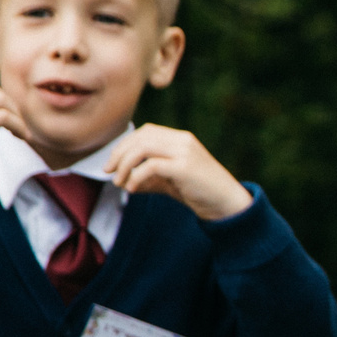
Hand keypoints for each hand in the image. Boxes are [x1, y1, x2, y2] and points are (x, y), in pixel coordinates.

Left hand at [103, 124, 250, 220]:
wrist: (227, 204)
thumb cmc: (201, 193)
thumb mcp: (171, 181)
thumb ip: (149, 177)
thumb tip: (122, 180)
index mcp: (180, 139)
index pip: (145, 132)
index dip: (124, 145)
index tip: (112, 164)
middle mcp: (182, 140)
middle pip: (141, 137)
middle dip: (119, 154)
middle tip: (108, 173)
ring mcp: (185, 152)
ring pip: (143, 148)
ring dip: (124, 165)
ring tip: (118, 182)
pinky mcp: (185, 167)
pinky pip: (151, 166)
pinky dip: (136, 177)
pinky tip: (132, 189)